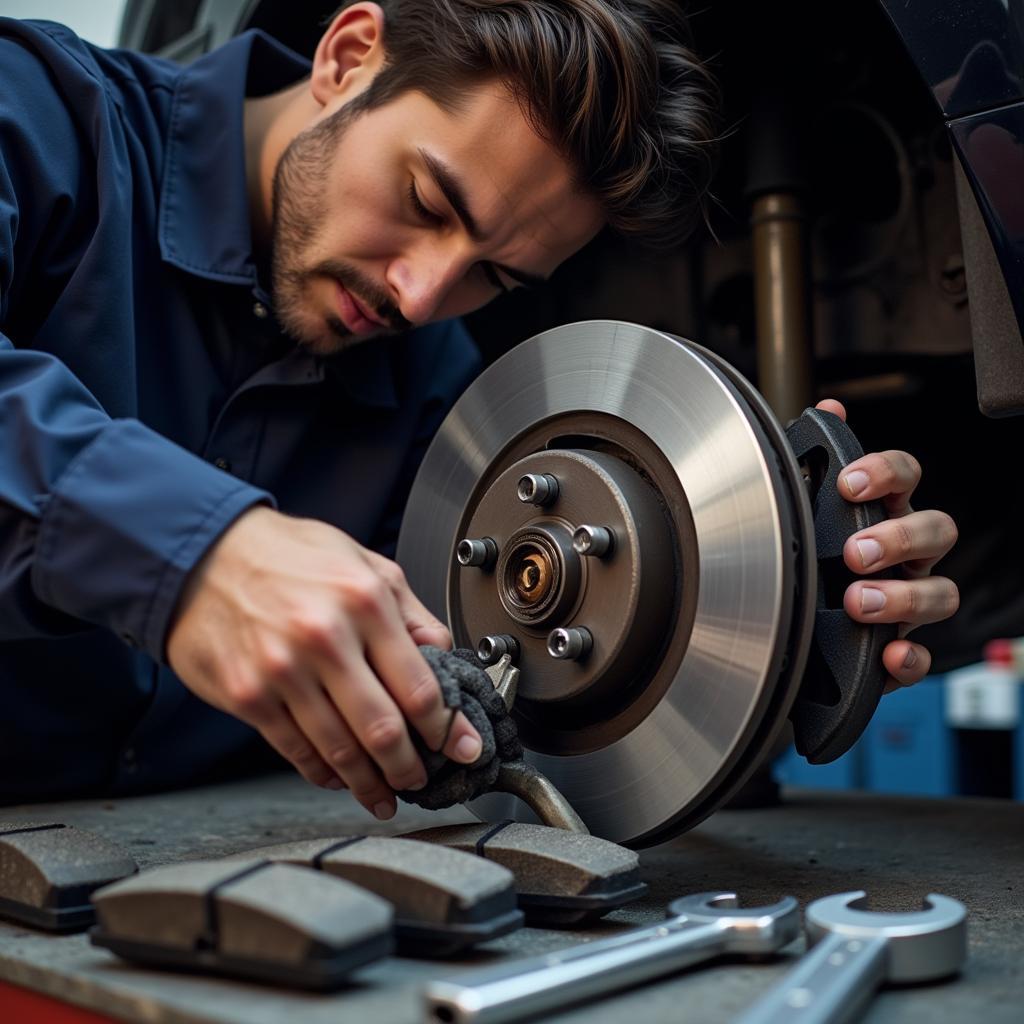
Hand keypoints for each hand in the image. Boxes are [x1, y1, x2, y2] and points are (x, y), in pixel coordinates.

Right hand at [166, 506, 482, 818]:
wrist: (205, 553)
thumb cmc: (291, 556)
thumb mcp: (365, 564)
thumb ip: (411, 613)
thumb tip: (445, 658)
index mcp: (365, 601)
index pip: (418, 686)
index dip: (446, 729)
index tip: (461, 748)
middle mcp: (324, 637)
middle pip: (383, 729)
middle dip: (410, 767)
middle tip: (423, 779)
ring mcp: (282, 670)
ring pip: (339, 749)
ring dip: (370, 783)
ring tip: (386, 794)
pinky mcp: (247, 695)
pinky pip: (296, 750)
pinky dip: (323, 772)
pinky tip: (339, 778)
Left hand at [816, 400, 959, 691]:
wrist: (776, 632)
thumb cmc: (802, 560)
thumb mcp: (799, 510)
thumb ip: (814, 461)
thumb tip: (828, 409)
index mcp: (880, 513)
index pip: (903, 477)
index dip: (884, 473)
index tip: (848, 483)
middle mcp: (904, 557)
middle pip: (936, 531)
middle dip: (899, 538)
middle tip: (855, 552)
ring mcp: (907, 604)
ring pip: (941, 594)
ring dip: (904, 597)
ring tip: (859, 602)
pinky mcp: (896, 654)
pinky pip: (921, 659)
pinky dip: (909, 660)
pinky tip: (888, 655)